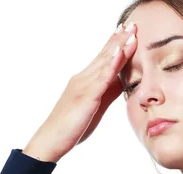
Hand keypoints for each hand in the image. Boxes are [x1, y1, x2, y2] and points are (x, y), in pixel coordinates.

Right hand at [24, 22, 137, 161]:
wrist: (50, 140)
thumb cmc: (70, 127)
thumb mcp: (95, 106)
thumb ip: (108, 92)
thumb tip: (122, 81)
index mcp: (85, 81)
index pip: (102, 58)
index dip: (114, 44)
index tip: (126, 31)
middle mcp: (83, 78)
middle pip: (104, 55)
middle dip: (119, 38)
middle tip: (132, 24)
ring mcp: (84, 85)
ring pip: (105, 61)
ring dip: (119, 45)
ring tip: (131, 32)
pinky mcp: (87, 96)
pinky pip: (102, 77)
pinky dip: (112, 64)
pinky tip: (120, 53)